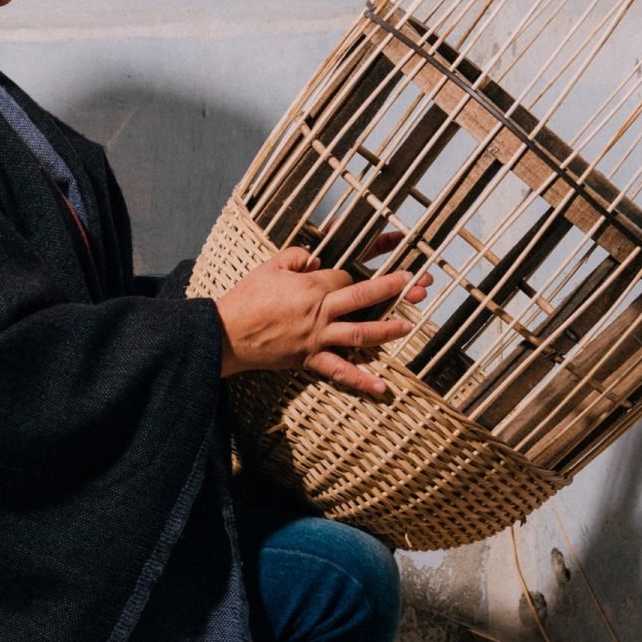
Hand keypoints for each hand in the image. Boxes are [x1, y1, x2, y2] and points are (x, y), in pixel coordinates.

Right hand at [215, 247, 430, 398]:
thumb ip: (295, 256)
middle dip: (392, 289)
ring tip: (408, 326)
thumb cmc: (246, 298)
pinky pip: (339, 371)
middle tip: (415, 284)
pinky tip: (381, 387)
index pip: (345, 276)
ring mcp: (317, 338)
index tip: (360, 271)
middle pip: (363, 297)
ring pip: (360, 333)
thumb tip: (314, 255)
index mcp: (311, 286)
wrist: (226, 334)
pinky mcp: (310, 359)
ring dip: (387, 330)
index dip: (355, 272)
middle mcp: (320, 312)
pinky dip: (361, 380)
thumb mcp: (269, 266)